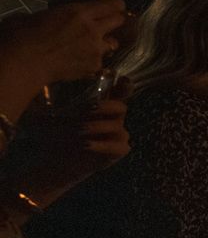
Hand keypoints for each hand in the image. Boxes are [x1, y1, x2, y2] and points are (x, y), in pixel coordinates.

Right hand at [3, 0, 126, 83]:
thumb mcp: (41, 15)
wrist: (25, 61)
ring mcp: (96, 49)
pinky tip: (80, 62)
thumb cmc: (23, 35)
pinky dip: (93, 61)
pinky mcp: (94, 65)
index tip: (115, 7)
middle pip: (119, 21)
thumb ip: (58, 15)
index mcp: (79, 12)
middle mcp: (93, 29)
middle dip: (115, 22)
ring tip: (91, 47)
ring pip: (113, 43)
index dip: (116, 6)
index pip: (112, 5)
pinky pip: (100, 61)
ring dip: (105, 43)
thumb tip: (56, 17)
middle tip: (106, 25)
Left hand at [10, 95, 129, 205]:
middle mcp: (114, 119)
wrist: (58, 161)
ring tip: (79, 130)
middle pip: (121, 107)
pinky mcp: (119, 151)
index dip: (120, 84)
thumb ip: (64, 103)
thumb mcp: (57, 116)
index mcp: (103, 107)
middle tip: (87, 108)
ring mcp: (119, 135)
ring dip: (97, 127)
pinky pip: (118, 146)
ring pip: (117, 127)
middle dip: (105, 106)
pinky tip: (86, 145)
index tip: (109, 75)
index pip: (118, 92)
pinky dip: (101, 145)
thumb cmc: (58, 136)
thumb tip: (58, 87)